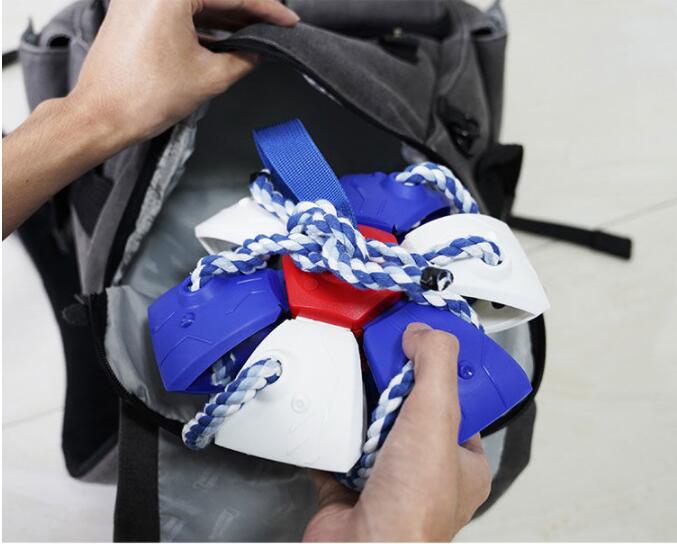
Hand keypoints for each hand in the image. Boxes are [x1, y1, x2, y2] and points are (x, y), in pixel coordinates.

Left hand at [2, 0, 297, 236]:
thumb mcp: (209, 77)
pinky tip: (224, 38)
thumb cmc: (143, 97)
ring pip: (196, 2)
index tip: (288, 21)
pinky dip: (202, 23)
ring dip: (226, 17)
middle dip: (247, 11)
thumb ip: (242, 59)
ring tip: (254, 35)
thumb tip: (258, 51)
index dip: (267, 9)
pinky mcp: (132, 13)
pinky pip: (177, 10)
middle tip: (275, 27)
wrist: (101, 116)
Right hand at [303, 324, 491, 541]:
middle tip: (379, 365)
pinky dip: (330, 437)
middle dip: (393, 391)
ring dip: (361, 413)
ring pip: (374, 433)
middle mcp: (427, 476)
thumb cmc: (412, 504)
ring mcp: (388, 484)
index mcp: (462, 464)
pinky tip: (325, 420)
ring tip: (354, 387)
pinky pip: (339, 453)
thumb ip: (436, 365)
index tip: (419, 350)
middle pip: (411, 414)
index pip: (457, 406)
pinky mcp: (350, 491)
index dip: (439, 375)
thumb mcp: (436, 416)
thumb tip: (426, 333)